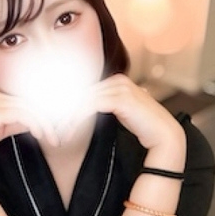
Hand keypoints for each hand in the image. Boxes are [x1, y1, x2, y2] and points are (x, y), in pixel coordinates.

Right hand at [0, 90, 59, 163]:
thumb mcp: (3, 128)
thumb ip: (17, 121)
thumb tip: (35, 122)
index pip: (28, 100)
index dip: (45, 112)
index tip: (58, 127)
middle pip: (32, 102)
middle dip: (50, 117)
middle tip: (60, 134)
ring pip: (30, 107)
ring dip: (46, 123)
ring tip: (54, 139)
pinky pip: (23, 114)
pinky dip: (36, 124)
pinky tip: (41, 135)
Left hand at [64, 74, 185, 152]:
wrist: (164, 135)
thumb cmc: (142, 127)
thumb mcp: (119, 112)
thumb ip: (104, 106)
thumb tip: (82, 109)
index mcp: (116, 81)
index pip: (85, 89)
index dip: (68, 103)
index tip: (54, 117)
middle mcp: (117, 80)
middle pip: (82, 92)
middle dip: (65, 110)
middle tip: (51, 125)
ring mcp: (120, 87)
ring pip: (84, 99)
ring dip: (68, 117)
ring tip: (59, 132)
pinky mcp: (121, 98)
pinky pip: (91, 106)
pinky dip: (77, 117)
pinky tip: (69, 129)